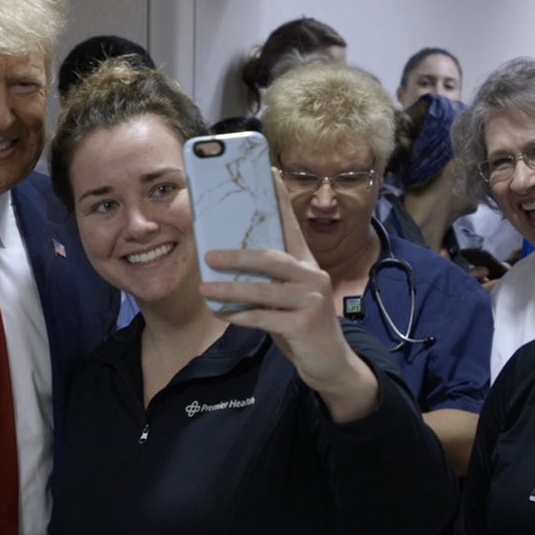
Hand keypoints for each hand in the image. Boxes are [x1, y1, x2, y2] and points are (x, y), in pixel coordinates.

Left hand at [199, 170, 378, 421]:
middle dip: (237, 256)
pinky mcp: (304, 325)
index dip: (279, 199)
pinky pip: (264, 318)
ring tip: (205, 289)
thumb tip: (224, 262)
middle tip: (208, 255)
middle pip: (271, 258)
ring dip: (230, 290)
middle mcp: (312, 276)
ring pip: (263, 290)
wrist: (329, 362)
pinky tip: (222, 315)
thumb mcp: (286, 296)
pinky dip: (240, 316)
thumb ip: (267, 278)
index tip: (268, 172)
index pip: (291, 225)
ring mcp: (310, 300)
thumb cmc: (300, 323)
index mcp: (306, 263)